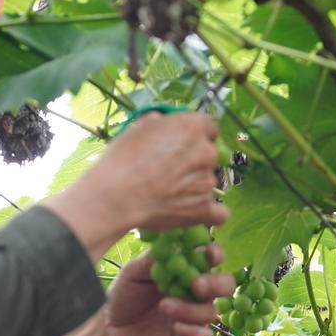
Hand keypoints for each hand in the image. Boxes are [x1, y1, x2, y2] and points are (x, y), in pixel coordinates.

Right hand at [44, 112, 227, 255]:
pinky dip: (210, 212)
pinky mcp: (203, 209)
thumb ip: (160, 123)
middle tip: (170, 171)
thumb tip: (163, 123)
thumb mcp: (138, 128)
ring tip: (169, 194)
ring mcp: (207, 182)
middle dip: (194, 161)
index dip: (196, 135)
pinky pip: (218, 213)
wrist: (116, 196)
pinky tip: (196, 211)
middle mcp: (206, 153)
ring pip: (208, 181)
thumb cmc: (123, 160)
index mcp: (192, 127)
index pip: (209, 127)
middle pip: (209, 154)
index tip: (184, 144)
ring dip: (195, 185)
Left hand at [105, 243, 234, 335]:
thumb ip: (154, 259)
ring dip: (190, 309)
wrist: (112, 328)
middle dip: (216, 283)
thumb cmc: (125, 295)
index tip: (210, 253)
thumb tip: (173, 244)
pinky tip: (176, 328)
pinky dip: (192, 331)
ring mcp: (195, 317)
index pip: (210, 259)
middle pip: (225, 285)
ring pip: (211, 311)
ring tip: (164, 306)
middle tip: (196, 285)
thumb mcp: (134, 272)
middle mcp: (197, 293)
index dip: (215, 254)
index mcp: (188, 271)